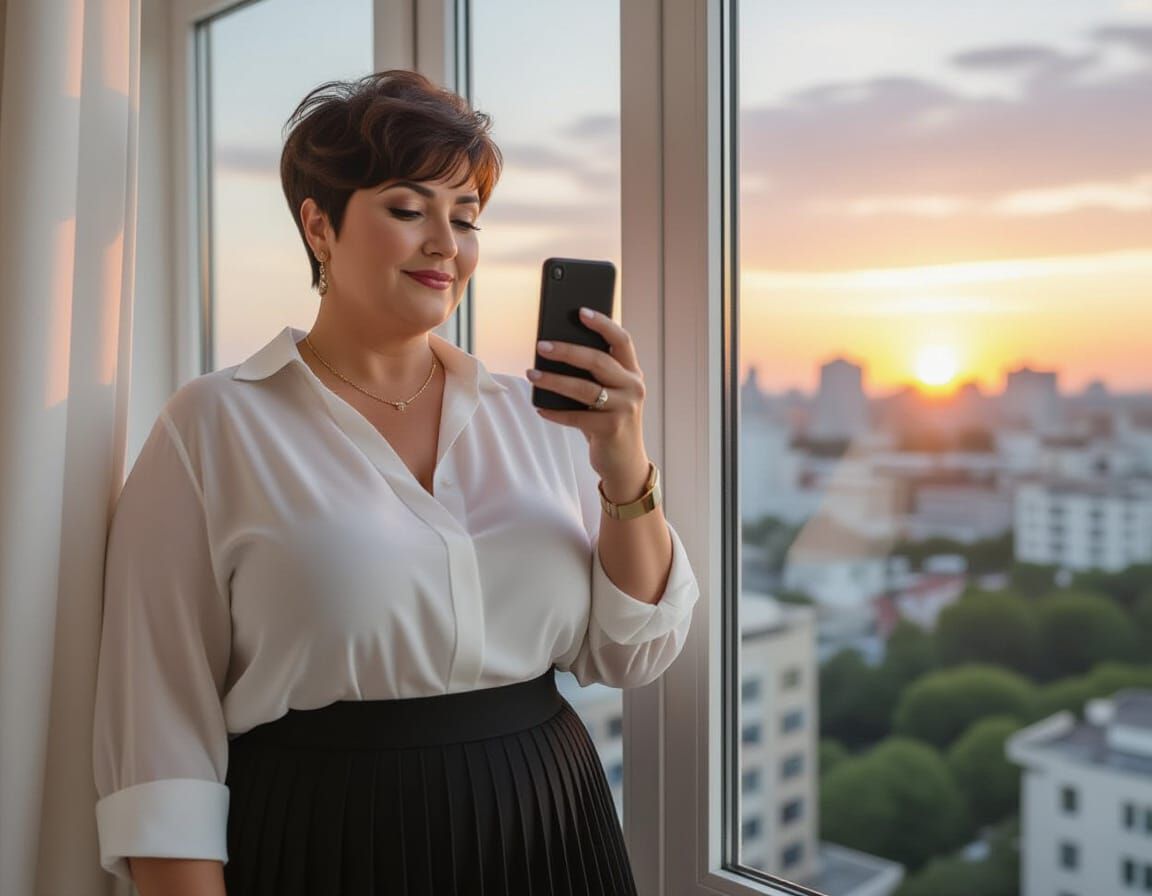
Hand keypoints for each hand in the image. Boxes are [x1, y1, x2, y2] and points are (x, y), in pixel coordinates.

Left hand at [527, 307, 650, 496]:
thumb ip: (593, 374)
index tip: (580, 311)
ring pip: (585, 388)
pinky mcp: (612, 429)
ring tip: (532, 373)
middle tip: (541, 345)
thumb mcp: (607, 393)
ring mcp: (625, 408)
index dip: (603, 323)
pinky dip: (556, 412)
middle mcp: (633, 387)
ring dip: (555, 380)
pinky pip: (577, 416)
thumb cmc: (608, 420)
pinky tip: (539, 407)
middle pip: (599, 360)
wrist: (624, 463)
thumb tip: (553, 352)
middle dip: (567, 351)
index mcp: (632, 372)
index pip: (621, 339)